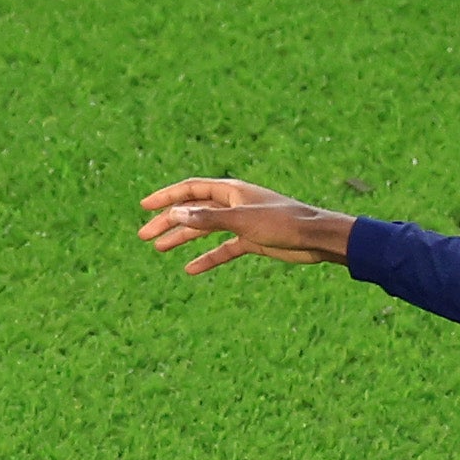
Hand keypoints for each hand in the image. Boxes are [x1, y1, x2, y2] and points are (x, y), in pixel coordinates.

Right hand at [139, 178, 356, 273]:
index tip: (144, 207)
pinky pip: (222, 248)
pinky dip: (207, 258)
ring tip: (159, 249)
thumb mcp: (242, 221)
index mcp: (231, 191)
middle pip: (193, 211)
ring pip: (204, 230)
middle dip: (168, 222)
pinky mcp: (251, 240)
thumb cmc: (284, 222)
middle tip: (143, 236)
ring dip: (182, 238)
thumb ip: (209, 219)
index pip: (190, 190)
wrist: (316, 238)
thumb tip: (176, 214)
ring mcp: (241, 222)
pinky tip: (190, 269)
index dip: (166, 197)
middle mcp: (233, 204)